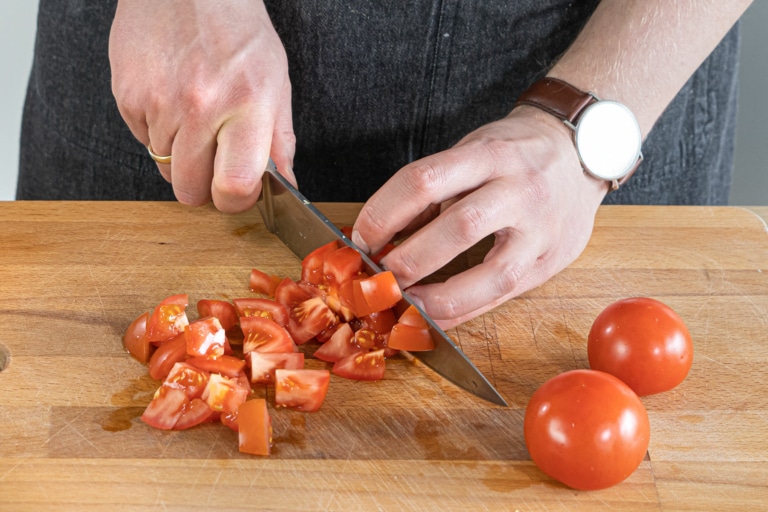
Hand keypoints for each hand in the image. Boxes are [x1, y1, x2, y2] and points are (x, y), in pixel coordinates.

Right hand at [109, 0, 294, 212]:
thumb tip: (285, 183)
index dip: (234, 201)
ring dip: (180, 155)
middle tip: (214, 160)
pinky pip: (142, 140)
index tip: (236, 193)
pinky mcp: (128, 96)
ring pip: (164, 168)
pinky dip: (158, 131)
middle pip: (190, 190)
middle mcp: (200, 107)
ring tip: (195, 116)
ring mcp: (159, 102)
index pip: (234, 186)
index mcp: (246, 105)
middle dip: (203, 186)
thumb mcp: (275, 82)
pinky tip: (173, 100)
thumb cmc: (237, 30)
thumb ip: (280, 140)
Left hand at [352, 106, 608, 328]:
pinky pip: (504, 295)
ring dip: (439, 297)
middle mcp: (521, 189)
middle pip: (460, 227)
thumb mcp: (473, 152)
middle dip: (410, 259)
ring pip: (492, 273)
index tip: (360, 237)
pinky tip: (435, 317)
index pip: (425, 180)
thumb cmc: (515, 154)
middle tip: (376, 277)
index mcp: (491, 154)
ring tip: (404, 304)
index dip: (384, 212)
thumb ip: (434, 190)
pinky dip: (463, 311)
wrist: (580, 153)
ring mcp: (542, 229)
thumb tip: (381, 235)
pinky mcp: (551, 260)